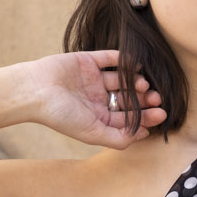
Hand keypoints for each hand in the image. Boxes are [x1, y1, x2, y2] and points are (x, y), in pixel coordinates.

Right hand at [18, 50, 166, 149]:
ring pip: (122, 79)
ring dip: (135, 82)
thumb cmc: (61, 116)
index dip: (145, 117)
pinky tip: (136, 65)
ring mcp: (93, 79)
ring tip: (143, 85)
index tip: (161, 114)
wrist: (35, 91)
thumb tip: (143, 136)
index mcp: (98, 117)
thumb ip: (118, 138)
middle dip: (144, 99)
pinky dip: (124, 60)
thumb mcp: (92, 133)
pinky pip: (110, 58)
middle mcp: (97, 99)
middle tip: (156, 98)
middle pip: (128, 99)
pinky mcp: (88, 61)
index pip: (127, 118)